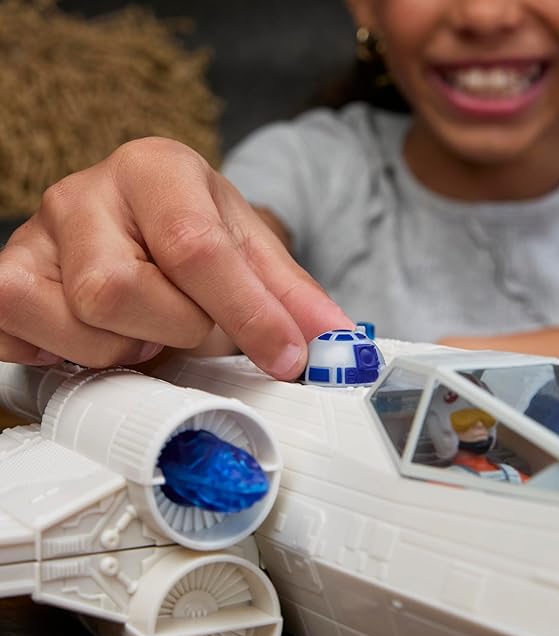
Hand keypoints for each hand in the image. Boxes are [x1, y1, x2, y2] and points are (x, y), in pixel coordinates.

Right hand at [0, 137, 350, 378]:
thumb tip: (340, 343)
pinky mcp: (4, 277)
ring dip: (127, 347)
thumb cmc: (194, 234)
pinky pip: (18, 336)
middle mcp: (85, 193)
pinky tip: (98, 338)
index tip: (286, 358)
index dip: (247, 314)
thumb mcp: (251, 251)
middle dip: (175, 330)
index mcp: (156, 170)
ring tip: (146, 327)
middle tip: (190, 323)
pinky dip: (67, 355)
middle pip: (121, 291)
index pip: (196, 248)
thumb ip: (292, 296)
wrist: (137, 221)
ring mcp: (34, 236)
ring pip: (76, 321)